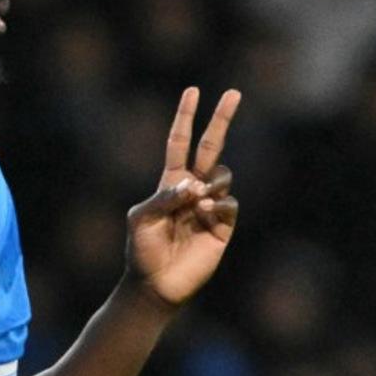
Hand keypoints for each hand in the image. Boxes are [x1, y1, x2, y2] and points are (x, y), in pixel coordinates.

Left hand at [124, 87, 241, 307]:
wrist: (156, 285)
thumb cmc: (142, 251)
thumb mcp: (141, 218)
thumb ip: (164, 197)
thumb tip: (192, 185)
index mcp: (170, 182)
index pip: (180, 141)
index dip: (186, 116)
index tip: (193, 90)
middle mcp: (193, 189)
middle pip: (211, 146)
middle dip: (222, 118)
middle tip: (234, 92)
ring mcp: (210, 206)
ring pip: (222, 174)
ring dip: (211, 182)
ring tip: (197, 203)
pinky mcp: (223, 226)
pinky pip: (229, 203)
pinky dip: (218, 205)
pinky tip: (205, 216)